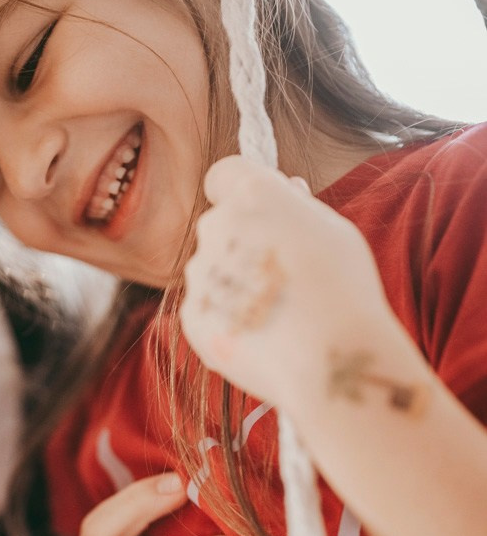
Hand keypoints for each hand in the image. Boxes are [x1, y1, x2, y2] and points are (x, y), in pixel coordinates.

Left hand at [180, 156, 388, 408]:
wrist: (329, 359)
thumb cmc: (343, 290)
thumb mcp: (332, 230)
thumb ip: (296, 208)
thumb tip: (285, 190)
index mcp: (253, 193)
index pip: (223, 175)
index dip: (238, 194)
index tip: (258, 215)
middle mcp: (217, 226)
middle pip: (218, 226)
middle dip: (240, 244)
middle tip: (280, 274)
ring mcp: (199, 274)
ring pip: (211, 272)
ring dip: (234, 286)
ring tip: (277, 314)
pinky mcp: (192, 317)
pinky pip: (207, 311)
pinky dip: (228, 321)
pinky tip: (262, 337)